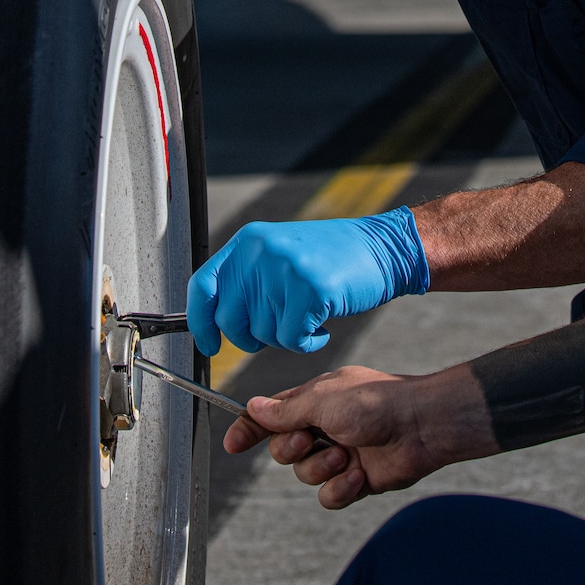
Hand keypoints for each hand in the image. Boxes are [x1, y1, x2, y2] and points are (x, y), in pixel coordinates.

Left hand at [187, 208, 428, 355]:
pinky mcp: (310, 290)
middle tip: (278, 333)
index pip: (203, 286)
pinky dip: (308, 343)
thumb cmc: (333, 258)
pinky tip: (322, 328)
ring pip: (264, 334)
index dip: (200, 321)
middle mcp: (261, 252)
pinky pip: (291, 340)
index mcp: (248, 241)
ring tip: (309, 318)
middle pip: (230, 320)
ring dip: (287, 338)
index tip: (208, 343)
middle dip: (251, 339)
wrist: (384, 248)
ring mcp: (285, 269)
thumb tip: (215, 320)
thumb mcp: (280, 253)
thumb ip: (248, 278)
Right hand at [225, 364, 497, 509]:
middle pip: (282, 451)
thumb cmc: (374, 402)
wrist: (420, 426)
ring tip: (346, 456)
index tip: (232, 445)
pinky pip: (328, 497)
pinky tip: (359, 475)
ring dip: (322, 468)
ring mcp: (339, 454)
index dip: (249, 429)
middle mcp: (323, 428)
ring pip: (305, 476)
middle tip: (311, 439)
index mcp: (312, 402)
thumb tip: (253, 407)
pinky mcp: (355, 480)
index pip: (270, 416)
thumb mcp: (321, 400)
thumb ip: (285, 410)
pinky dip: (341, 488)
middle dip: (292, 450)